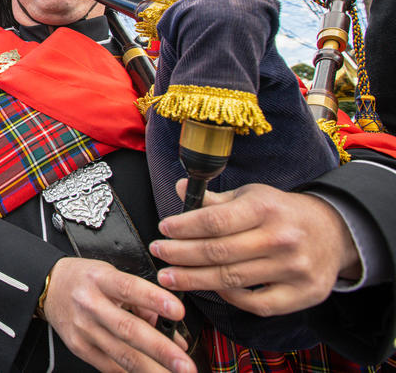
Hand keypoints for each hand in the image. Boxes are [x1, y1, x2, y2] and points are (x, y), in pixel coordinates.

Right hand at [42, 257, 191, 372]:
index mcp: (100, 280)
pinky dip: (134, 372)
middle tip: (185, 364)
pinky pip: (111, 366)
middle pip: (127, 329)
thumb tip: (168, 328)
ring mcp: (84, 329)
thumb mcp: (111, 275)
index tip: (178, 311)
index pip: (129, 288)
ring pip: (122, 354)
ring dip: (153, 369)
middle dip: (160, 350)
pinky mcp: (80, 348)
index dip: (154, 300)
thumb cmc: (84, 279)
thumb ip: (140, 300)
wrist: (47, 287)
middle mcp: (90, 304)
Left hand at [150, 179, 359, 316]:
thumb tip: (181, 189)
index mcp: (265, 208)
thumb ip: (216, 200)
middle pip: (218, 252)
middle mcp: (281, 238)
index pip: (215, 220)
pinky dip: (229, 298)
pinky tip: (210, 288)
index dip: (184, 227)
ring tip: (169, 276)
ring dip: (194, 279)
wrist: (333, 232)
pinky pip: (256, 303)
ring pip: (231, 280)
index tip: (163, 230)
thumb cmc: (281, 212)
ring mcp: (293, 269)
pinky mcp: (302, 294)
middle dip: (181, 255)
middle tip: (159, 254)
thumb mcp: (252, 196)